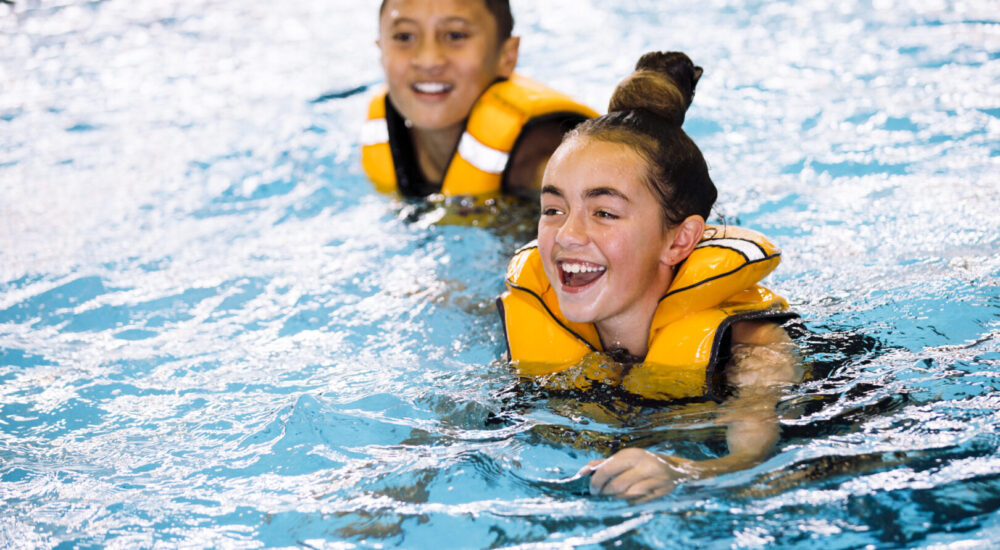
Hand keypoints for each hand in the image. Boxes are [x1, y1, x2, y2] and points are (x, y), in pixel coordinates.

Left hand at [578, 448, 696, 501]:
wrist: (677, 469)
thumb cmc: (644, 462)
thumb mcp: (626, 457)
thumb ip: (604, 463)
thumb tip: (582, 471)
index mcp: (633, 455)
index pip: (607, 469)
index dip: (596, 482)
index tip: (592, 489)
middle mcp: (644, 466)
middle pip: (616, 486)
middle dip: (605, 493)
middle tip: (600, 495)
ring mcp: (655, 480)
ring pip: (627, 496)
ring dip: (616, 498)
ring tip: (614, 495)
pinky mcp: (661, 493)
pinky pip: (638, 502)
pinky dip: (629, 502)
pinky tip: (628, 497)